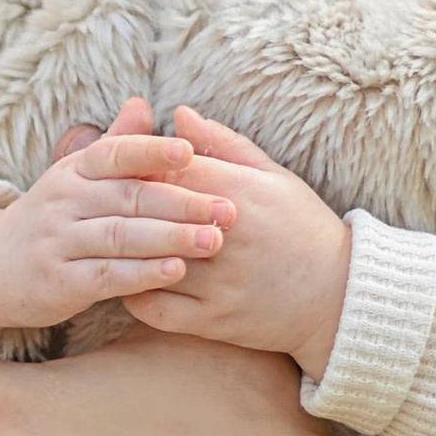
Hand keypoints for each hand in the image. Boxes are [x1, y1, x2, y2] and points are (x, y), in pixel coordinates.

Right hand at [0, 104, 233, 338]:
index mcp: (74, 171)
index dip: (151, 151)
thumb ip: (114, 145)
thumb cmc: (53, 219)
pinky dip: (143, 273)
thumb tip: (142, 104)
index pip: (114, 154)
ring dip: (171, 238)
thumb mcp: (75, 177)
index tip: (191, 152)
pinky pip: (106, 275)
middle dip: (182, 202)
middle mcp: (64, 201)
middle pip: (129, 197)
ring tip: (214, 241)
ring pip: (121, 236)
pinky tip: (176, 271)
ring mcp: (59, 242)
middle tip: (227, 208)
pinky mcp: (59, 281)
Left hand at [121, 111, 351, 379]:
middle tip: (100, 203)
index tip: (119, 167)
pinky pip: (155, 308)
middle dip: (122, 207)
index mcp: (237, 193)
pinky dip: (133, 294)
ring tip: (104, 241)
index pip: (166, 170)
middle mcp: (224, 237)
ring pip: (146, 262)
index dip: (137, 167)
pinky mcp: (213, 321)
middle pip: (150, 215)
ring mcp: (217, 282)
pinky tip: (125, 280)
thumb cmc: (301, 226)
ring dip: (122, 252)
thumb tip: (178, 114)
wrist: (335, 294)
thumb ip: (222, 144)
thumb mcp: (272, 176)